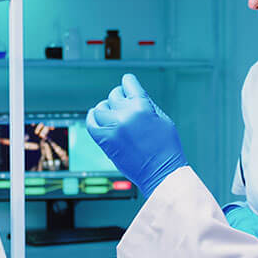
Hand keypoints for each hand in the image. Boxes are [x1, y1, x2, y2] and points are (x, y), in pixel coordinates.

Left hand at [86, 74, 187, 195]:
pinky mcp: (105, 142)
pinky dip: (92, 118)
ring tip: (111, 114)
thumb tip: (131, 94)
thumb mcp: (163, 119)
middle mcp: (126, 115)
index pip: (128, 83)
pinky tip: (96, 117)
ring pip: (100, 108)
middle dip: (119, 98)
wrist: (161, 173)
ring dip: (106, 109)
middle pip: (113, 95)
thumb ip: (146, 103)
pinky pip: (91, 124)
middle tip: (123, 105)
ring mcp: (113, 128)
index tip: (127, 85)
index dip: (128, 83)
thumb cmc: (166, 148)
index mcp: (142, 106)